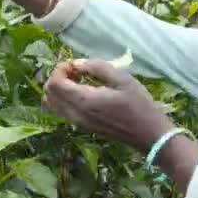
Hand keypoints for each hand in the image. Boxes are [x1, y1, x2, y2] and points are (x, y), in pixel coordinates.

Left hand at [42, 60, 173, 152]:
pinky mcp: (80, 126)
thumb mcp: (122, 79)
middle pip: (49, 92)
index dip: (59, 69)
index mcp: (84, 101)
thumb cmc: (139, 105)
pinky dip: (62, 98)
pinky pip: (60, 110)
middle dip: (57, 77)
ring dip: (58, 88)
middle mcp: (74, 113)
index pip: (55, 83)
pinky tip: (80, 91)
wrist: (148, 134)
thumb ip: (97, 67)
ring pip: (51, 102)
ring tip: (77, 79)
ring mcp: (76, 122)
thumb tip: (77, 63)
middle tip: (75, 70)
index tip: (74, 64)